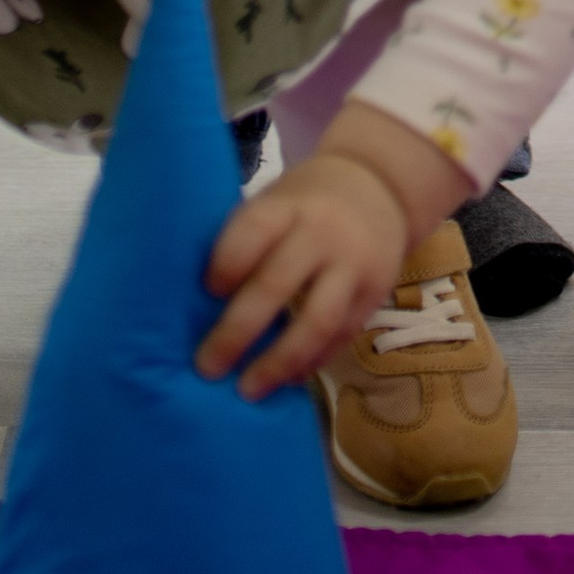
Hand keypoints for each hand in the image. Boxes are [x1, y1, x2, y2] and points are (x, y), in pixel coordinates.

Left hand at [199, 102, 471, 398]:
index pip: (252, 233)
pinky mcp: (376, 292)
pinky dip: (312, 361)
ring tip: (248, 389)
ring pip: (317, 321)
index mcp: (288, 206)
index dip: (225, 266)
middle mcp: (322, 233)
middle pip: (276, 285)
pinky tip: (288, 377)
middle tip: (207, 368)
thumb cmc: (304, 202)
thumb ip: (245, 242)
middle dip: (236, 332)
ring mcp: (355, 264)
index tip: (205, 293)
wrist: (379, 184)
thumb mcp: (275, 201)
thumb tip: (195, 305)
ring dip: (279, 361)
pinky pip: (342, 335)